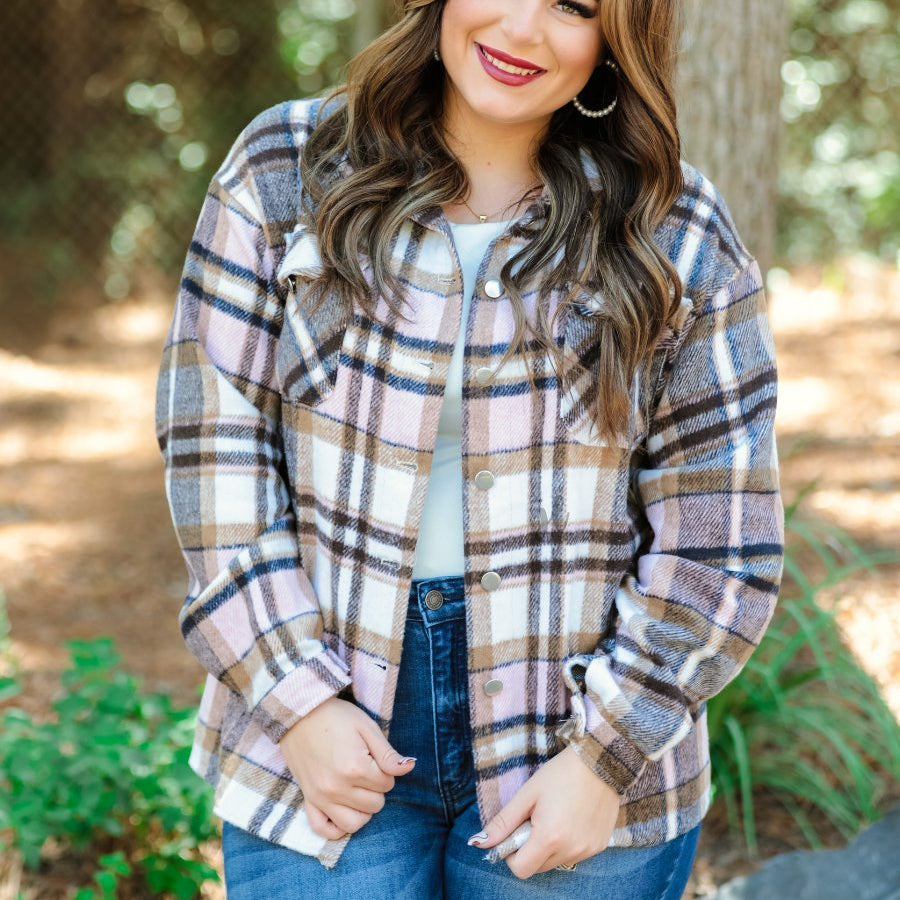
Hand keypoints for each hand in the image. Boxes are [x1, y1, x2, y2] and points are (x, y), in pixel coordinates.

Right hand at [279, 696, 415, 840]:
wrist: (298, 713)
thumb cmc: (335, 716)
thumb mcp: (366, 727)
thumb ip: (388, 753)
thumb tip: (410, 767)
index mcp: (355, 768)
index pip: (387, 784)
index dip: (385, 770)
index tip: (374, 756)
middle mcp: (337, 788)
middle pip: (375, 805)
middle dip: (376, 788)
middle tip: (366, 769)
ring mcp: (320, 797)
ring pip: (354, 823)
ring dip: (363, 810)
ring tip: (359, 791)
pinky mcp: (308, 799)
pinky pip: (323, 829)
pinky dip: (336, 827)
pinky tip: (343, 810)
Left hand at [468, 745, 619, 877]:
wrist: (600, 761)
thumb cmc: (561, 773)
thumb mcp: (527, 794)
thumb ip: (503, 822)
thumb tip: (479, 842)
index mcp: (549, 838)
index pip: (520, 870)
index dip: (511, 853)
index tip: (515, 831)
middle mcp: (570, 851)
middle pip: (538, 867)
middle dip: (529, 849)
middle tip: (535, 819)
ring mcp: (587, 851)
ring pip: (556, 862)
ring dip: (549, 847)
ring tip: (555, 816)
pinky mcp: (599, 846)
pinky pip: (574, 854)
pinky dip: (567, 843)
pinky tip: (571, 818)